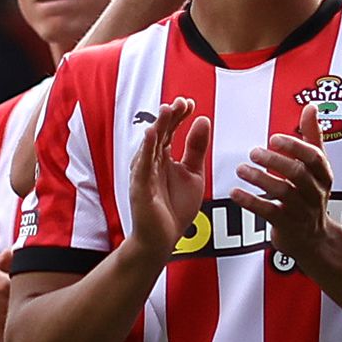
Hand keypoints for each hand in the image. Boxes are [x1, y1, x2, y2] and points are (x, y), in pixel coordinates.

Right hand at [119, 97, 208, 261]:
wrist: (162, 239)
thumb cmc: (174, 208)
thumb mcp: (193, 174)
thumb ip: (196, 148)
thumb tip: (202, 119)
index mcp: (163, 158)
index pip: (170, 130)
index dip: (179, 116)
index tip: (190, 103)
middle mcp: (151, 163)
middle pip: (160, 134)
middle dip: (170, 117)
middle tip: (180, 102)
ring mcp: (143, 174)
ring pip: (150, 146)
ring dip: (158, 127)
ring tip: (166, 110)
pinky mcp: (140, 188)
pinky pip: (142, 166)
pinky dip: (146, 150)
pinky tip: (152, 134)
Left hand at [232, 101, 337, 267]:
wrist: (313, 239)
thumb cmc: (311, 196)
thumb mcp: (317, 168)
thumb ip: (312, 137)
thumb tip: (311, 106)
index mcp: (324, 174)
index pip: (314, 157)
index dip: (294, 146)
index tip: (274, 139)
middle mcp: (315, 192)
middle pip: (298, 173)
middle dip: (275, 161)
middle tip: (253, 152)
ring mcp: (302, 210)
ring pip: (283, 192)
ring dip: (260, 179)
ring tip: (241, 169)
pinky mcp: (287, 225)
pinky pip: (268, 212)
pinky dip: (250, 201)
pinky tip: (235, 192)